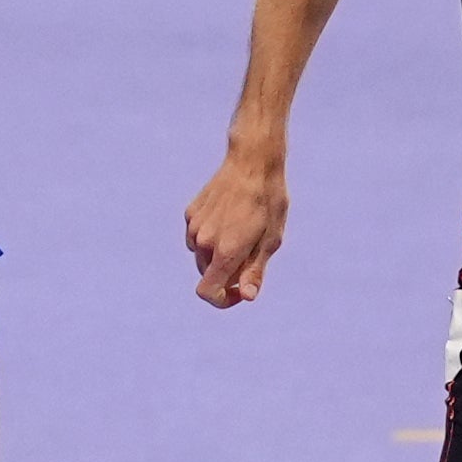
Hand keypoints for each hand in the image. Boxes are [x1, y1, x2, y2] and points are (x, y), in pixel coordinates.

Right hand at [185, 148, 288, 305]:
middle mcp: (203, 242)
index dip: (223, 300)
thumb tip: (247, 297)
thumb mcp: (271, 240)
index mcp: (224, 251)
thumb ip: (255, 271)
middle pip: (207, 275)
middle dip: (225, 274)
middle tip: (251, 255)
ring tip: (243, 232)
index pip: (207, 292)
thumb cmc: (268, 202)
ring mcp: (194, 226)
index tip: (239, 291)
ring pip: (201, 256)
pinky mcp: (191, 213)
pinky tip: (230, 218)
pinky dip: (210, 238)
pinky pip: (197, 237)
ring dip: (217, 255)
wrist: (252, 162)